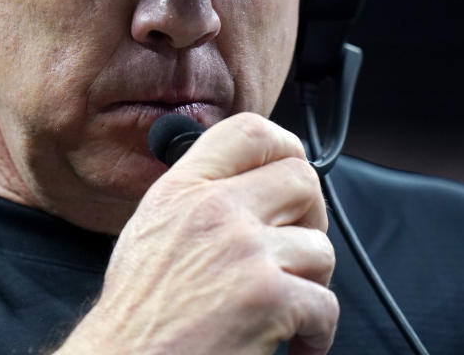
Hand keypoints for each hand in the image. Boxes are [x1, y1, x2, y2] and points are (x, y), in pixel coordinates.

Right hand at [58, 112, 336, 354]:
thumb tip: (245, 181)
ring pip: (321, 248)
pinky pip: (325, 304)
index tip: (292, 168)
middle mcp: (214, 209)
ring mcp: (244, 251)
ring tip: (287, 308)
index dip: (284, 145)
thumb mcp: (150, 230)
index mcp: (182, 189)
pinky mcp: (269, 297)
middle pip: (302, 179)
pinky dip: (316, 333)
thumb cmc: (138, 314)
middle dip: (312, 217)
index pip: (249, 131)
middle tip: (297, 248)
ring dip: (312, 284)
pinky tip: (293, 342)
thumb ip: (194, 196)